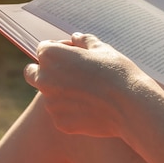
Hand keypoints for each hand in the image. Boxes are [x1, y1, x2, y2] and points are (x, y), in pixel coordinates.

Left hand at [24, 33, 160, 136]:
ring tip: (89, 95)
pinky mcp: (61, 123)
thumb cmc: (117, 72)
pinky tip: (92, 111)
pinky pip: (62, 116)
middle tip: (66, 75)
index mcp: (51, 56)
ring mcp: (51, 104)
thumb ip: (84, 42)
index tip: (75, 55)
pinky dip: (72, 113)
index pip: (43, 49)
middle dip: (45, 72)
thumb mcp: (102, 50)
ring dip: (61, 94)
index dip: (59, 50)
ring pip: (49, 97)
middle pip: (33, 73)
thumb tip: (76, 39)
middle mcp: (44, 79)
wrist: (131, 106)